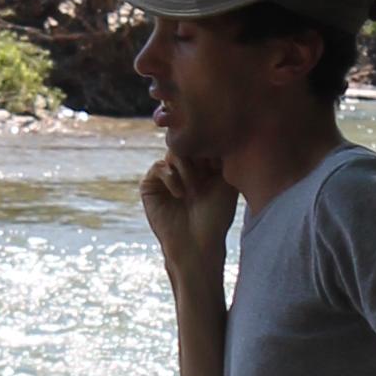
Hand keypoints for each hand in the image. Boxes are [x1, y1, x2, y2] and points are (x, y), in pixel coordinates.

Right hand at [141, 151, 236, 278]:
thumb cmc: (216, 217)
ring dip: (186, 168)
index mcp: (203, 166)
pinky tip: (180, 194)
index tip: (218, 167)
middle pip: (188, 142)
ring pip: (173, 152)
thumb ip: (220, 155)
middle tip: (207, 174)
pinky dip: (171, 177)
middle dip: (198, 156)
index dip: (211, 148)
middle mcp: (184, 169)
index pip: (204, 141)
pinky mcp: (150, 186)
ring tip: (195, 189)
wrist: (197, 245)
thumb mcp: (225, 182)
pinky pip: (158, 167)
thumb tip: (212, 130)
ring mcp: (166, 176)